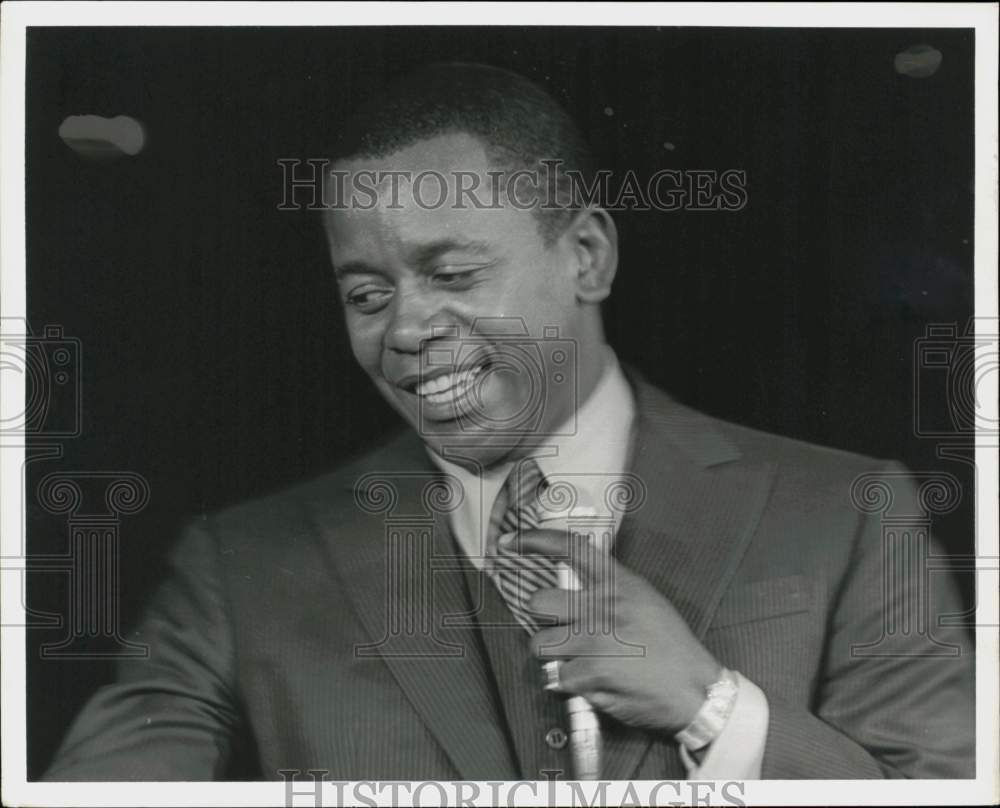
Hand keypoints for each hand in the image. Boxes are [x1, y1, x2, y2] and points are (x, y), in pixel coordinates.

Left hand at [509, 527, 721, 734]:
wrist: (695, 687)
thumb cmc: (670, 645)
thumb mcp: (644, 599)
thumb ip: (608, 589)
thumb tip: (570, 587)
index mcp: (617, 582)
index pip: (570, 548)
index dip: (534, 541)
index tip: (509, 542)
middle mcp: (601, 606)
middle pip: (538, 602)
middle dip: (544, 620)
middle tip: (563, 632)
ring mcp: (593, 640)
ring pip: (539, 645)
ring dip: (553, 656)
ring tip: (580, 661)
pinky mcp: (589, 674)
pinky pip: (557, 678)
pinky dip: (571, 684)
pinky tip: (596, 682)